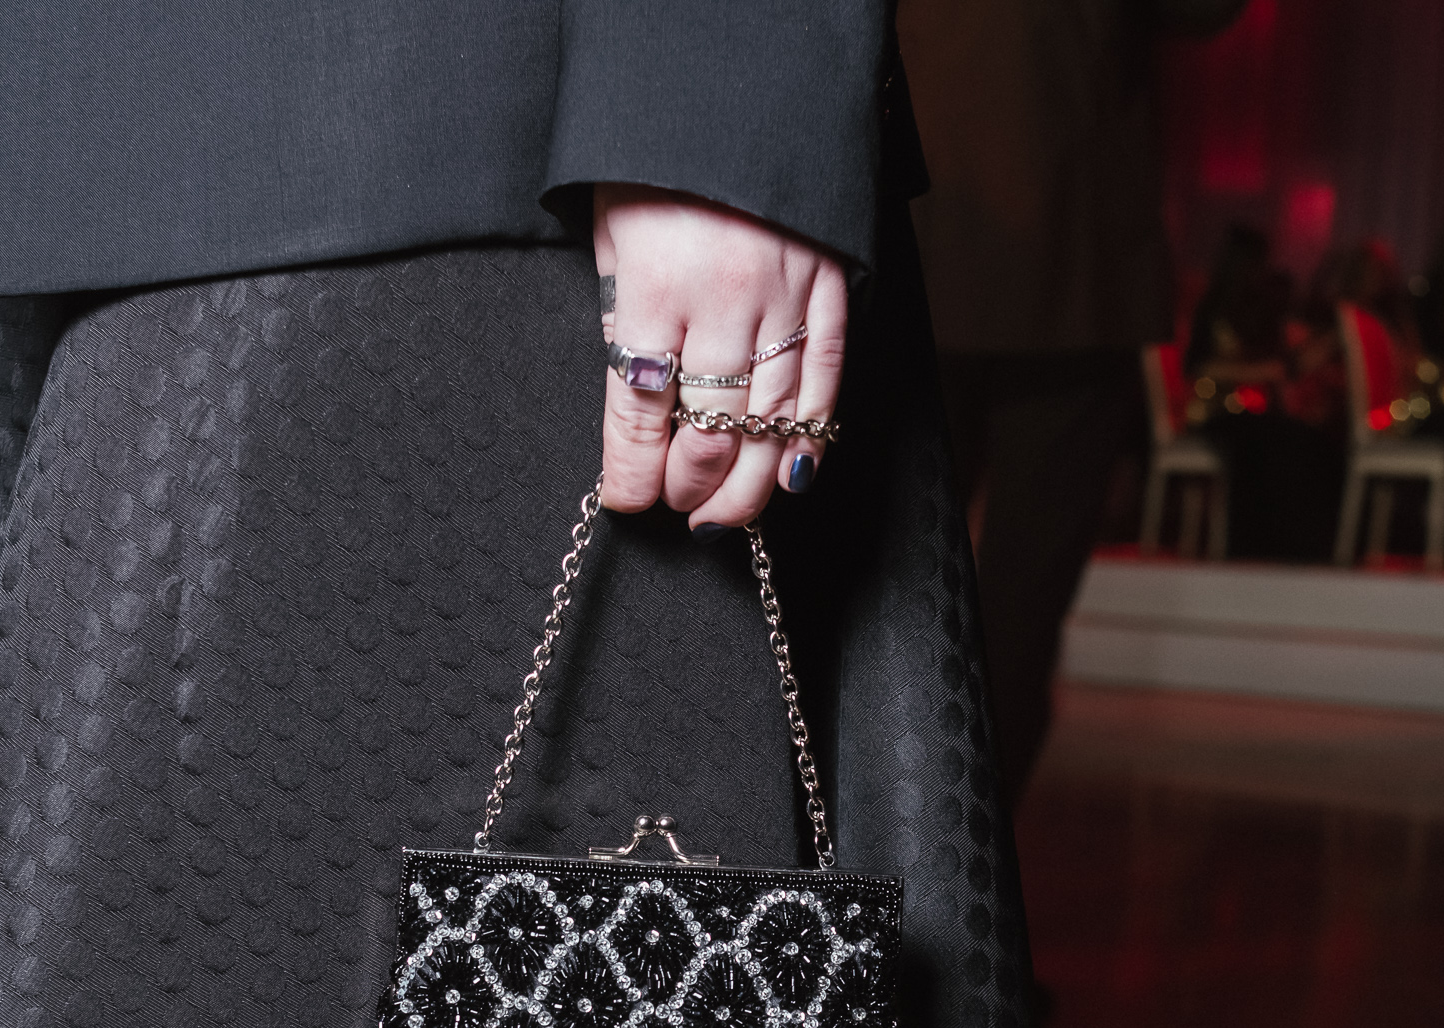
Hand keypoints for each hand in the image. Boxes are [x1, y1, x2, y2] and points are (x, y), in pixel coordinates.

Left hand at [591, 183, 847, 529]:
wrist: (732, 94)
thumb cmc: (657, 172)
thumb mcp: (612, 242)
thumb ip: (621, 325)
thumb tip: (632, 416)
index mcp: (653, 286)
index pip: (638, 409)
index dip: (632, 472)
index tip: (630, 503)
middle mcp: (723, 299)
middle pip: (711, 428)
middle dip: (691, 485)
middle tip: (680, 508)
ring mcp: (786, 295)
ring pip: (774, 418)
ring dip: (748, 481)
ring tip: (725, 515)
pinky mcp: (831, 285)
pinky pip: (828, 377)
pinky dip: (813, 435)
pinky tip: (793, 475)